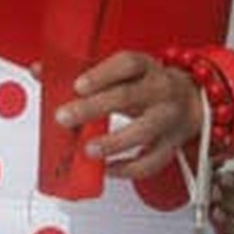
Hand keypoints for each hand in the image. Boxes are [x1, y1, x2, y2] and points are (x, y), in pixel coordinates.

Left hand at [57, 50, 204, 181]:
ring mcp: (168, 118)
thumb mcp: (121, 71)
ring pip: (144, 131)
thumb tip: (39, 71)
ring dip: (114, 142)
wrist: (193, 99)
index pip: (127, 64)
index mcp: (145, 67)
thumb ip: (81, 71)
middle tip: (64, 117)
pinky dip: (130, 169)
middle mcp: (160, 90)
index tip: (78, 85)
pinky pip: (153, 160)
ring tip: (88, 149)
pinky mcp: (172, 144)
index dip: (102, 74)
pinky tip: (107, 169)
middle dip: (94, 108)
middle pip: (128, 97)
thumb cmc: (146, 83)